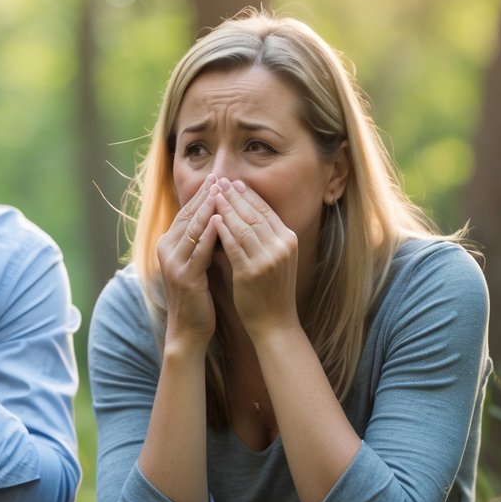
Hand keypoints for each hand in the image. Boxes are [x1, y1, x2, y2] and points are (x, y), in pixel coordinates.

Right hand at [157, 175, 222, 347]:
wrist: (189, 330)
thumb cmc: (197, 296)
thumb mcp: (197, 262)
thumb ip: (202, 241)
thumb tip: (219, 216)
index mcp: (168, 245)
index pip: (186, 213)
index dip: (202, 195)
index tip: (218, 178)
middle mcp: (166, 250)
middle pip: (188, 216)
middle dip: (205, 195)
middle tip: (221, 176)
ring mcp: (173, 263)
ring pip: (193, 229)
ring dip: (208, 208)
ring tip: (222, 191)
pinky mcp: (184, 276)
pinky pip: (199, 250)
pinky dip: (210, 233)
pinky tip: (221, 220)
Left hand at [213, 179, 299, 332]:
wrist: (274, 321)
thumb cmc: (270, 290)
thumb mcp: (273, 258)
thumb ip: (263, 237)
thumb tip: (242, 214)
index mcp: (288, 240)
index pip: (266, 210)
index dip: (248, 195)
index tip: (234, 182)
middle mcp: (281, 246)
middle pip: (254, 213)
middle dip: (235, 195)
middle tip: (219, 180)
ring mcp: (268, 258)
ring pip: (243, 225)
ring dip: (226, 207)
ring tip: (212, 193)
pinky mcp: (252, 271)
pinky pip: (234, 244)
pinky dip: (223, 229)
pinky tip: (212, 218)